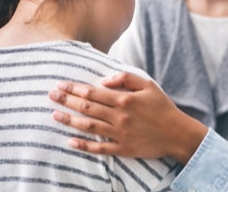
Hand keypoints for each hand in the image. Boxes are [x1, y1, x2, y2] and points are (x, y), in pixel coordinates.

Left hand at [49, 71, 207, 163]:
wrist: (176, 133)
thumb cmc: (162, 106)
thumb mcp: (147, 84)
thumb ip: (125, 78)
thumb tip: (103, 80)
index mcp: (124, 99)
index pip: (93, 92)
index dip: (74, 88)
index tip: (61, 84)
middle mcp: (119, 117)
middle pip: (87, 108)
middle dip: (66, 101)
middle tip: (51, 95)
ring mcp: (119, 134)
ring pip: (89, 127)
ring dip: (69, 121)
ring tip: (54, 116)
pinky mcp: (122, 149)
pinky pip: (99, 148)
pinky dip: (83, 145)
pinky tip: (70, 141)